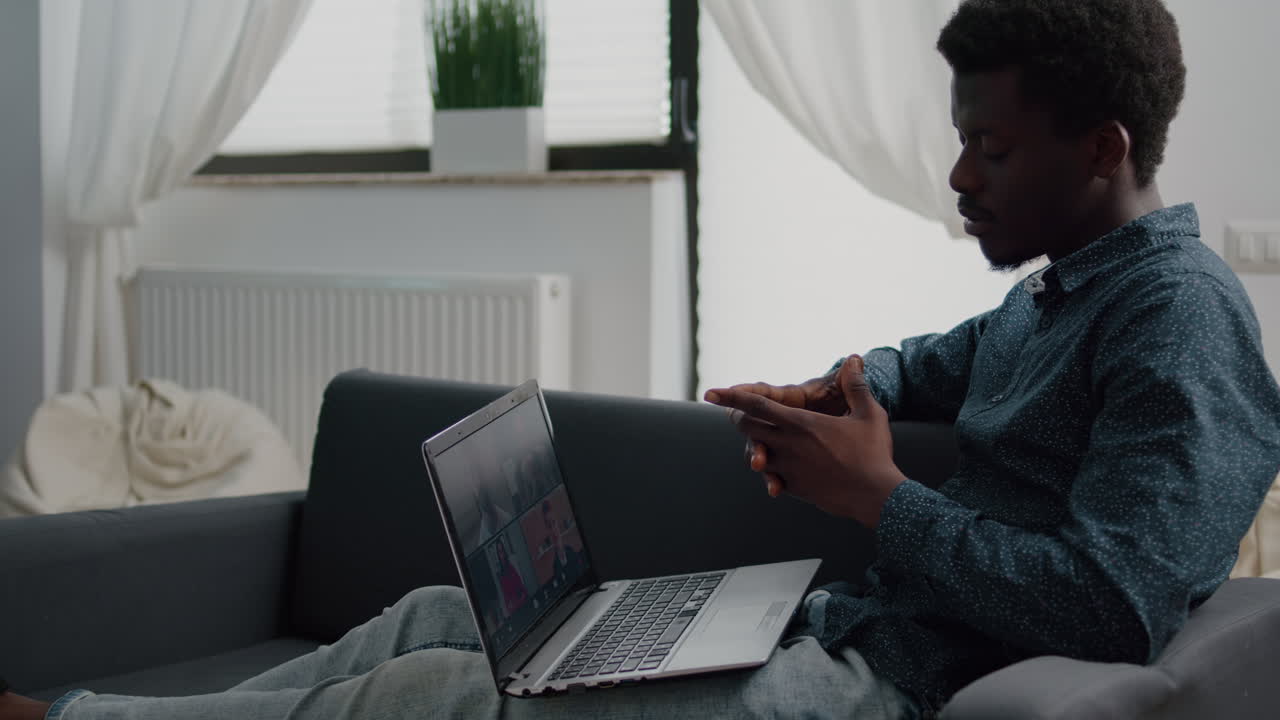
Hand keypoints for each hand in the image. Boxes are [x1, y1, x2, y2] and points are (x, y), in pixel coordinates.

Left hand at [705, 356, 905, 528]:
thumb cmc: (873, 453)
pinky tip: (780, 469)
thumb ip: (856, 385)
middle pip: (749, 429)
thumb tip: (853, 358)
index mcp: (800, 424)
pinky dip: (772, 471)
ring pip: (756, 455)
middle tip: (738, 413)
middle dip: (740, 419)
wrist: (874, 496)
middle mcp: (787, 446)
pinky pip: (772, 477)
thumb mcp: (868, 414)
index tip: (709, 392)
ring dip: (755, 447)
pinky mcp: (794, 488)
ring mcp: (788, 469)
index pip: (757, 406)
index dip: (731, 397)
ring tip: (760, 443)